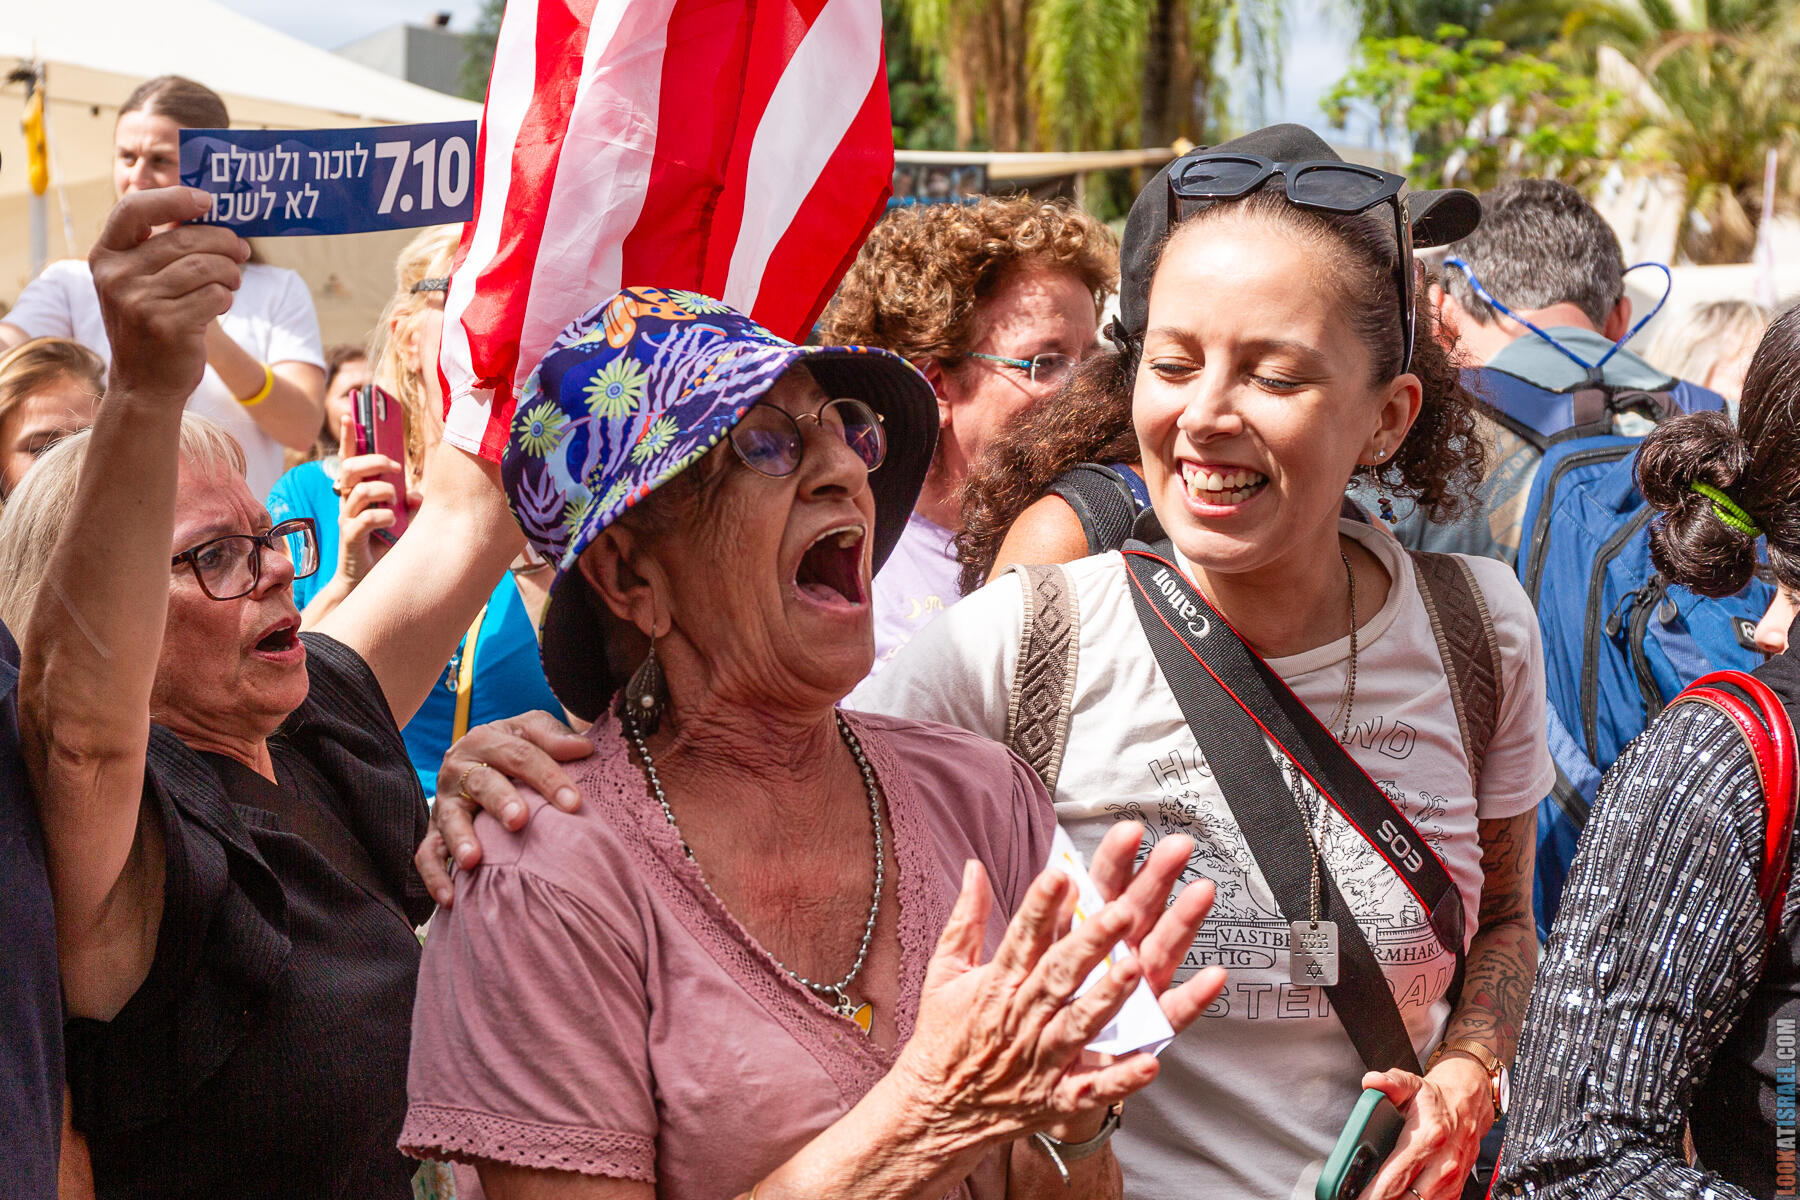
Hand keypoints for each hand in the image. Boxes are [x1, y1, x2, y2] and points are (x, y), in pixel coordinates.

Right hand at [90, 187, 247, 398]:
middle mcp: (115, 276)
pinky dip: (227, 297)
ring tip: (233, 281)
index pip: (133, 209)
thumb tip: (210, 213)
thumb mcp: (141, 282)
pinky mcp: (166, 325)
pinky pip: (215, 296)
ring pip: (206, 267)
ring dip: (230, 272)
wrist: (145, 384)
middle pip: (183, 240)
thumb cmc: (152, 323)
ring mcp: (138, 302)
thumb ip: (161, 249)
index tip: (207, 201)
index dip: (174, 199)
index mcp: (105, 257)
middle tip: (241, 250)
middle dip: (223, 242)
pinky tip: (222, 303)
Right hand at [331, 413, 420, 585]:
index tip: (350, 416)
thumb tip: (418, 496)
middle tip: (396, 469)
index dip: (348, 437)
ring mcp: (347, 518)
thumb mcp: (402, 520)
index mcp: (358, 492)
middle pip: (351, 468)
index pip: (349, 459)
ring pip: (360, 490)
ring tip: (396, 501)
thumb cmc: (386, 546)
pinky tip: (392, 522)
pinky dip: (383, 516)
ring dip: (384, 490)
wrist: (369, 581)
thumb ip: (409, 504)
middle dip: (375, 461)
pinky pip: (364, 519)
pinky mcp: (350, 537)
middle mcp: (348, 501)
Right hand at [415, 711, 590, 904]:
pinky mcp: (434, 830)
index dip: (548, 778)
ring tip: (473, 860)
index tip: (574, 802)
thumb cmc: (517, 748)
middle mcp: (459, 767)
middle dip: (500, 802)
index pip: (520, 756)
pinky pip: (428, 854)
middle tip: (518, 821)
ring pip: (450, 819)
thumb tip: (583, 748)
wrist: (484, 757)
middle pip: (481, 783)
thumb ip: (555, 738)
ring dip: (461, 839)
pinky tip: (450, 899)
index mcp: (486, 739)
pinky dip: (434, 876)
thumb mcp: (533, 732)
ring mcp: (445, 801)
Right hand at [886, 824, 1225, 1148]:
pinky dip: (1121, 1079)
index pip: (1020, 940)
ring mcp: (1040, 1063)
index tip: (1061, 875)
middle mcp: (1019, 1021)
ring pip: (1078, 1026)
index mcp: (994, 987)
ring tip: (1135, 969)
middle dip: (1090, 942)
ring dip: (1107, 999)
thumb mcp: (944, 973)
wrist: (934, 1112)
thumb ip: (965, 919)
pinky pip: (1093, 1089)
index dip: (1040, 907)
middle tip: (1121, 909)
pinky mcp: (1056, 1099)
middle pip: (1058, 977)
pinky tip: (1150, 1061)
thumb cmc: (944, 1036)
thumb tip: (975, 867)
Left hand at [1361, 1057, 1494, 1199]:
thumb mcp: (1411, 1084)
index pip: (1396, 1175)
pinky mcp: (1455, 1189)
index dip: (1373, 1193)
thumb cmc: (1434, 1100)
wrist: (1468, 1105)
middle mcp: (1444, 1163)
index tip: (1355, 1197)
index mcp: (1429, 1137)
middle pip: (1408, 1198)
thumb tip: (1372, 1081)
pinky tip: (1396, 1197)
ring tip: (1377, 1197)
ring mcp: (1451, 1179)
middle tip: (1360, 1199)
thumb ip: (1390, 1082)